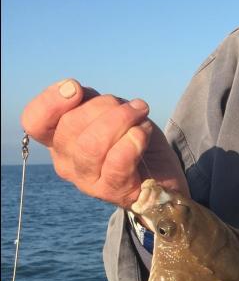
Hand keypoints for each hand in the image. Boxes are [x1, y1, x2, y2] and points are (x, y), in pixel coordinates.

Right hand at [21, 78, 188, 208]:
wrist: (162, 178)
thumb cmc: (132, 141)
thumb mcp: (109, 113)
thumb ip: (89, 101)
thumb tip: (74, 90)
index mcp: (58, 139)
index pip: (34, 121)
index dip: (49, 101)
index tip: (76, 88)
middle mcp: (65, 161)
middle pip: (71, 126)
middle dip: (107, 106)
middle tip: (134, 106)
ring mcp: (86, 180)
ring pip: (91, 144)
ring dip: (122, 121)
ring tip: (141, 115)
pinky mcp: (111, 192)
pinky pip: (116, 162)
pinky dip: (133, 141)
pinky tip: (143, 133)